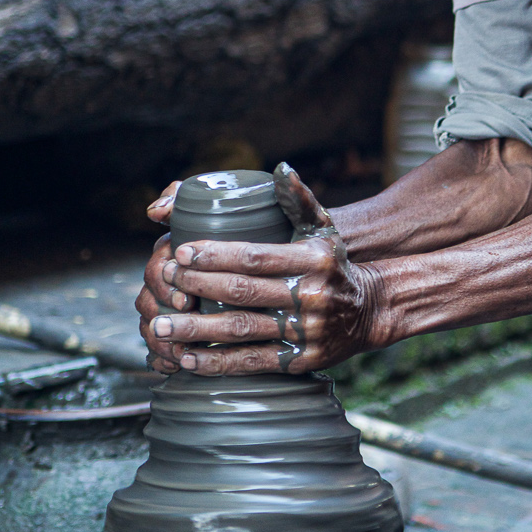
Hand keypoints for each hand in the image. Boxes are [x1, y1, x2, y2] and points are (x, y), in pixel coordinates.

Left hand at [135, 163, 388, 376]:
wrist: (370, 311)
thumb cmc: (334, 264)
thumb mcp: (323, 228)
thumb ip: (298, 200)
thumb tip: (280, 169)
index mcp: (312, 260)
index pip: (254, 256)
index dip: (214, 254)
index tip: (181, 252)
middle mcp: (310, 295)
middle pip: (242, 292)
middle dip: (197, 286)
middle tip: (164, 281)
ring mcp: (305, 331)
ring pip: (241, 330)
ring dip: (197, 329)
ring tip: (161, 326)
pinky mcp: (300, 360)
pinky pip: (252, 362)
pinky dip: (217, 362)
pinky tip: (187, 358)